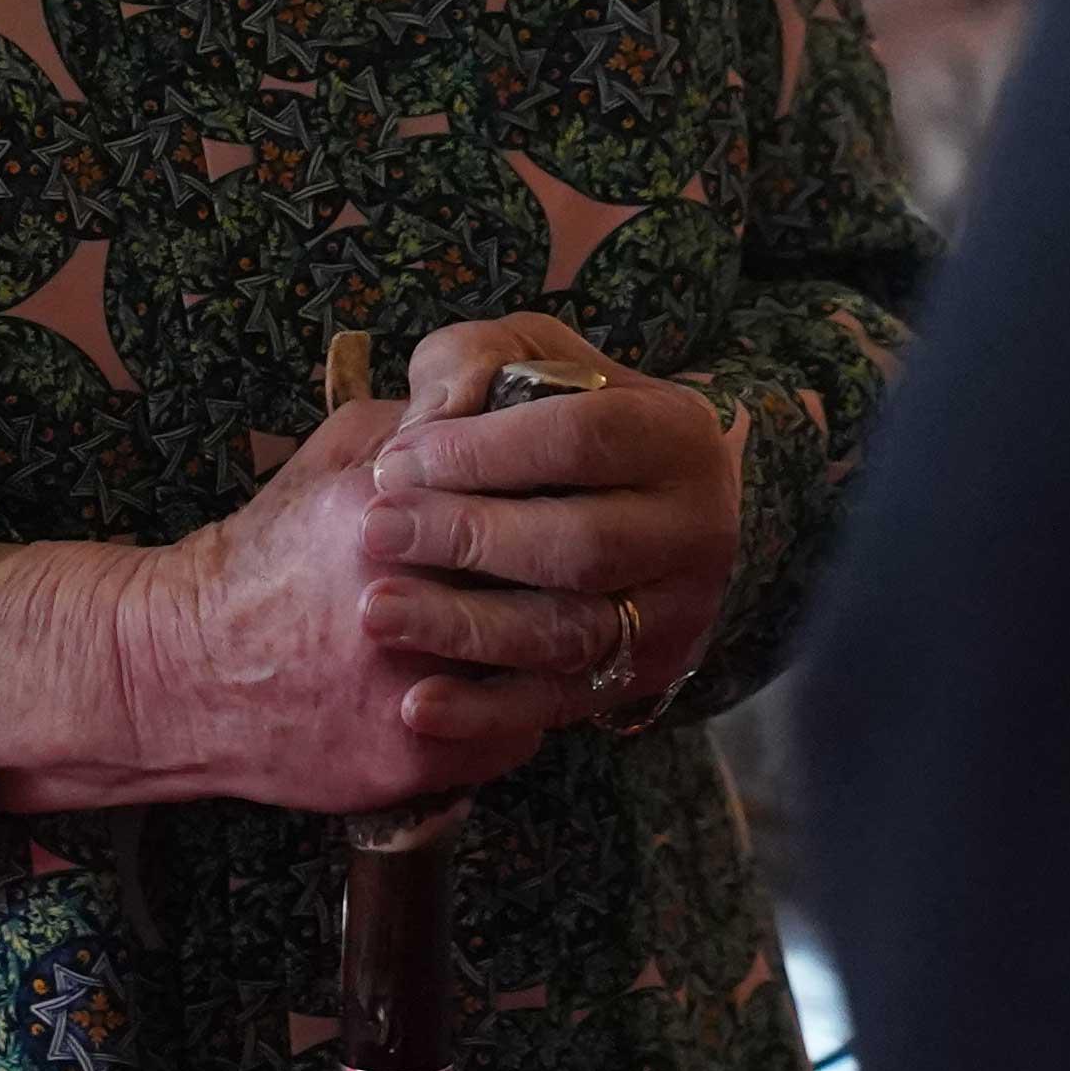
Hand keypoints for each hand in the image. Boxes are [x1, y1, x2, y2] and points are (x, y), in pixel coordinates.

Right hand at [0, 401, 569, 815]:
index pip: (526, 497)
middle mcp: (403, 602)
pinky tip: (515, 684)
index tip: (588, 496)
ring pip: (548, 668)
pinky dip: (528, 709)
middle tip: (609, 564)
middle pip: (552, 586)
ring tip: (572, 621)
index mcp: (388, 513)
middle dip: (587, 576)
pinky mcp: (409, 757)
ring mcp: (408, 688)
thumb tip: (509, 395)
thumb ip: (421, 423)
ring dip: (569, 644)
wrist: (185, 668)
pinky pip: (517, 733)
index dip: (567, 499)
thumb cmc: (268, 553)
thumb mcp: (332, 457)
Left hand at [356, 313, 740, 729]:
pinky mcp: (643, 676)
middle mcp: (695, 528)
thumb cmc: (557, 413)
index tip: (395, 463)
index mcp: (675, 433)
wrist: (643, 499)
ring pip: (571, 632)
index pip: (581, 437)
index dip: (482, 452)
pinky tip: (417, 706)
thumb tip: (431, 421)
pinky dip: (486, 712)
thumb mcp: (528, 358)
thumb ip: (476, 361)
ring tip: (376, 611)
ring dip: (466, 628)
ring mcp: (676, 612)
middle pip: (579, 543)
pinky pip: (561, 704)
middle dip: (467, 539)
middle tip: (375, 532)